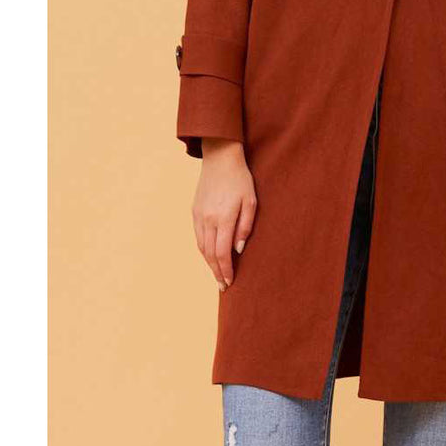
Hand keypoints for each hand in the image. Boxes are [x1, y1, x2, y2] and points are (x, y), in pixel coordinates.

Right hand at [192, 138, 256, 290]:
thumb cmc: (241, 179)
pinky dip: (203, 250)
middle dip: (217, 272)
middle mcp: (208, 219)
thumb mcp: (251, 201)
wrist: (220, 159)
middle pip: (210, 254)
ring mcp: (199, 215)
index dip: (226, 270)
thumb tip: (238, 249)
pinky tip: (210, 256)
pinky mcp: (194, 211)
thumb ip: (245, 226)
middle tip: (223, 286)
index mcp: (223, 217)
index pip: (222, 252)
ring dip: (209, 263)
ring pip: (201, 247)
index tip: (230, 282)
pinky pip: (198, 236)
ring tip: (217, 274)